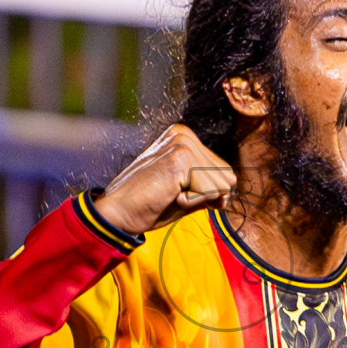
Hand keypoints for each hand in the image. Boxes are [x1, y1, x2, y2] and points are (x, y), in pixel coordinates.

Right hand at [93, 125, 236, 233]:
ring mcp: (183, 144)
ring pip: (221, 186)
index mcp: (184, 137)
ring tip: (168, 194)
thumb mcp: (185, 194)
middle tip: (170, 193)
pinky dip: (191, 203)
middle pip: (227, 177)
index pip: (223, 171)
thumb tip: (228, 193)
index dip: (207, 192)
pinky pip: (211, 193)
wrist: (118, 213)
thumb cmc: (148, 205)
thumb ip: (208, 190)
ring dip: (197, 199)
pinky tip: (168, 196)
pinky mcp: (181, 159)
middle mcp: (184, 135)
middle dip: (204, 195)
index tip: (174, 191)